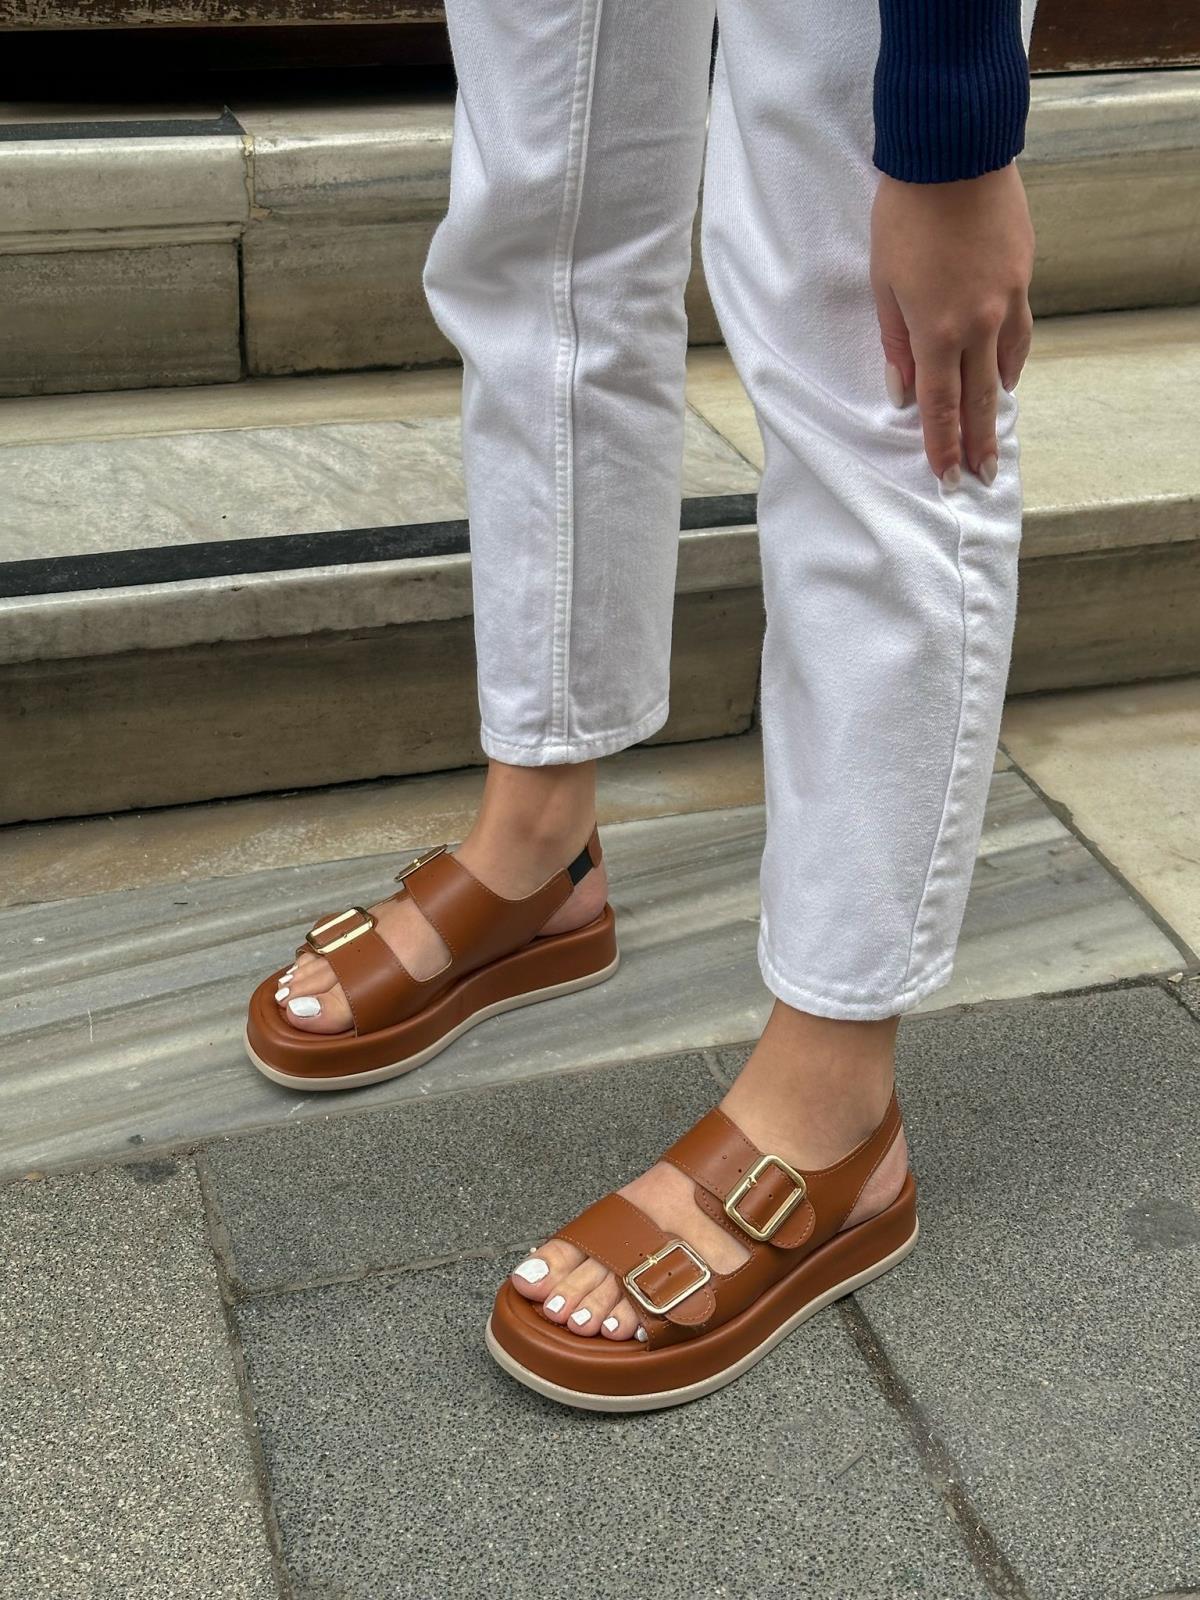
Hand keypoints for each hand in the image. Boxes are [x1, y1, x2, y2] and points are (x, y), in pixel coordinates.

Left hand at [870, 163, 1034, 486]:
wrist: (954, 153)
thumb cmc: (905, 214)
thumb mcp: (883, 282)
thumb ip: (895, 342)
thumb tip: (902, 391)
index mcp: (937, 330)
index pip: (939, 405)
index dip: (941, 446)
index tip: (946, 476)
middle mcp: (979, 323)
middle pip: (978, 399)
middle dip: (978, 443)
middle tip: (984, 477)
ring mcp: (1007, 299)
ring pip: (1005, 366)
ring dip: (997, 404)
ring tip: (992, 432)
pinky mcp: (1023, 274)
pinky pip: (1020, 330)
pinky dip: (1012, 358)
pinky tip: (1007, 373)